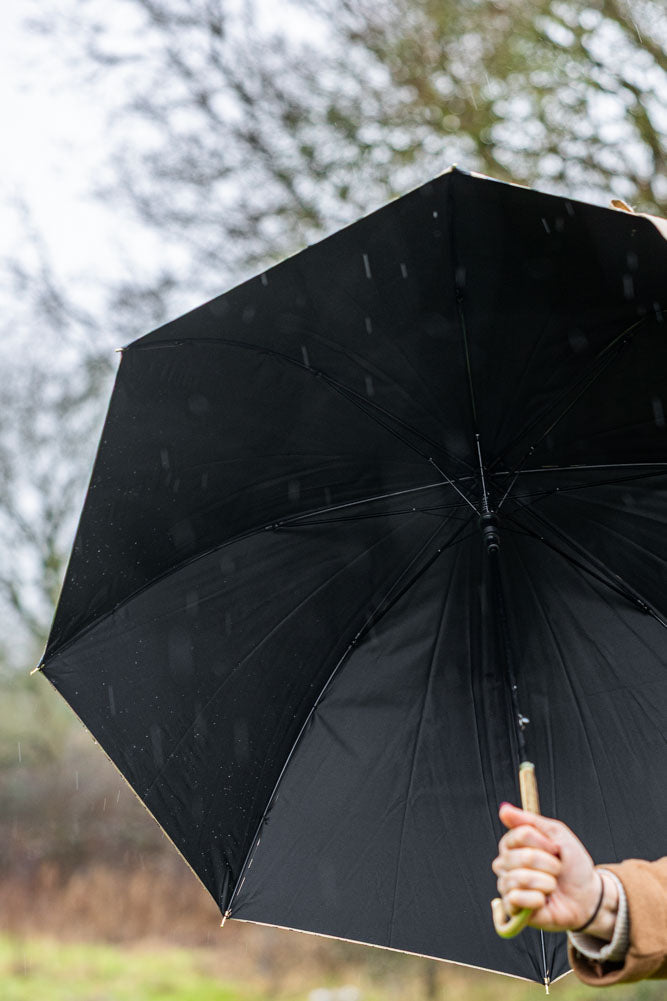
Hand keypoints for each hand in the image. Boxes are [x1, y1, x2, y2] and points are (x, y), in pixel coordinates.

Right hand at [492, 803, 616, 937]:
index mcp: (513, 844)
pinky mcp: (513, 909)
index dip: (543, 843)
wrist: (587, 898)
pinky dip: (536, 899)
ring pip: (518, 879)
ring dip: (545, 882)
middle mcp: (505, 864)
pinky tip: (543, 900)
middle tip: (557, 870)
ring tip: (552, 886)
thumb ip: (529, 821)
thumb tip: (503, 809)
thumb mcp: (557, 834)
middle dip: (548, 864)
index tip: (556, 849)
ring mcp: (507, 886)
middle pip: (521, 857)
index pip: (520, 835)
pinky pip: (515, 899)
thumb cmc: (572, 865)